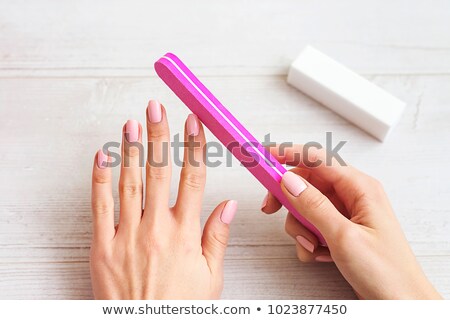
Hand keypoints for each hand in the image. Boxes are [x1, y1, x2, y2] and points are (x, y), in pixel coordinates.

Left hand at [90, 100, 236, 298]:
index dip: (193, 146)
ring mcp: (126, 234)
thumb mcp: (211, 277)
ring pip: (130, 182)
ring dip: (132, 149)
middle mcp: (156, 227)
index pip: (193, 178)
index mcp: (185, 233)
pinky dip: (100, 178)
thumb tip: (229, 206)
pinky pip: (100, 206)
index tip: (193, 122)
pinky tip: (103, 156)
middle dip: (159, 135)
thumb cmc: (180, 307)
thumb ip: (218, 237)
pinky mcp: (102, 246)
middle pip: (159, 171)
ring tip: (133, 122)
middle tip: (157, 107)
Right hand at [261, 145, 440, 299]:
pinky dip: (308, 240)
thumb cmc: (386, 272)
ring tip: (313, 246)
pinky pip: (312, 226)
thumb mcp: (344, 237)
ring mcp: (346, 214)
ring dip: (300, 228)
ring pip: (306, 207)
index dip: (288, 153)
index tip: (264, 156)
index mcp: (360, 188)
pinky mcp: (340, 231)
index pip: (317, 158)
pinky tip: (320, 254)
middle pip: (307, 183)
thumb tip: (288, 181)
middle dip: (289, 200)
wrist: (400, 304)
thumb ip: (314, 206)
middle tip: (270, 209)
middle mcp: (353, 196)